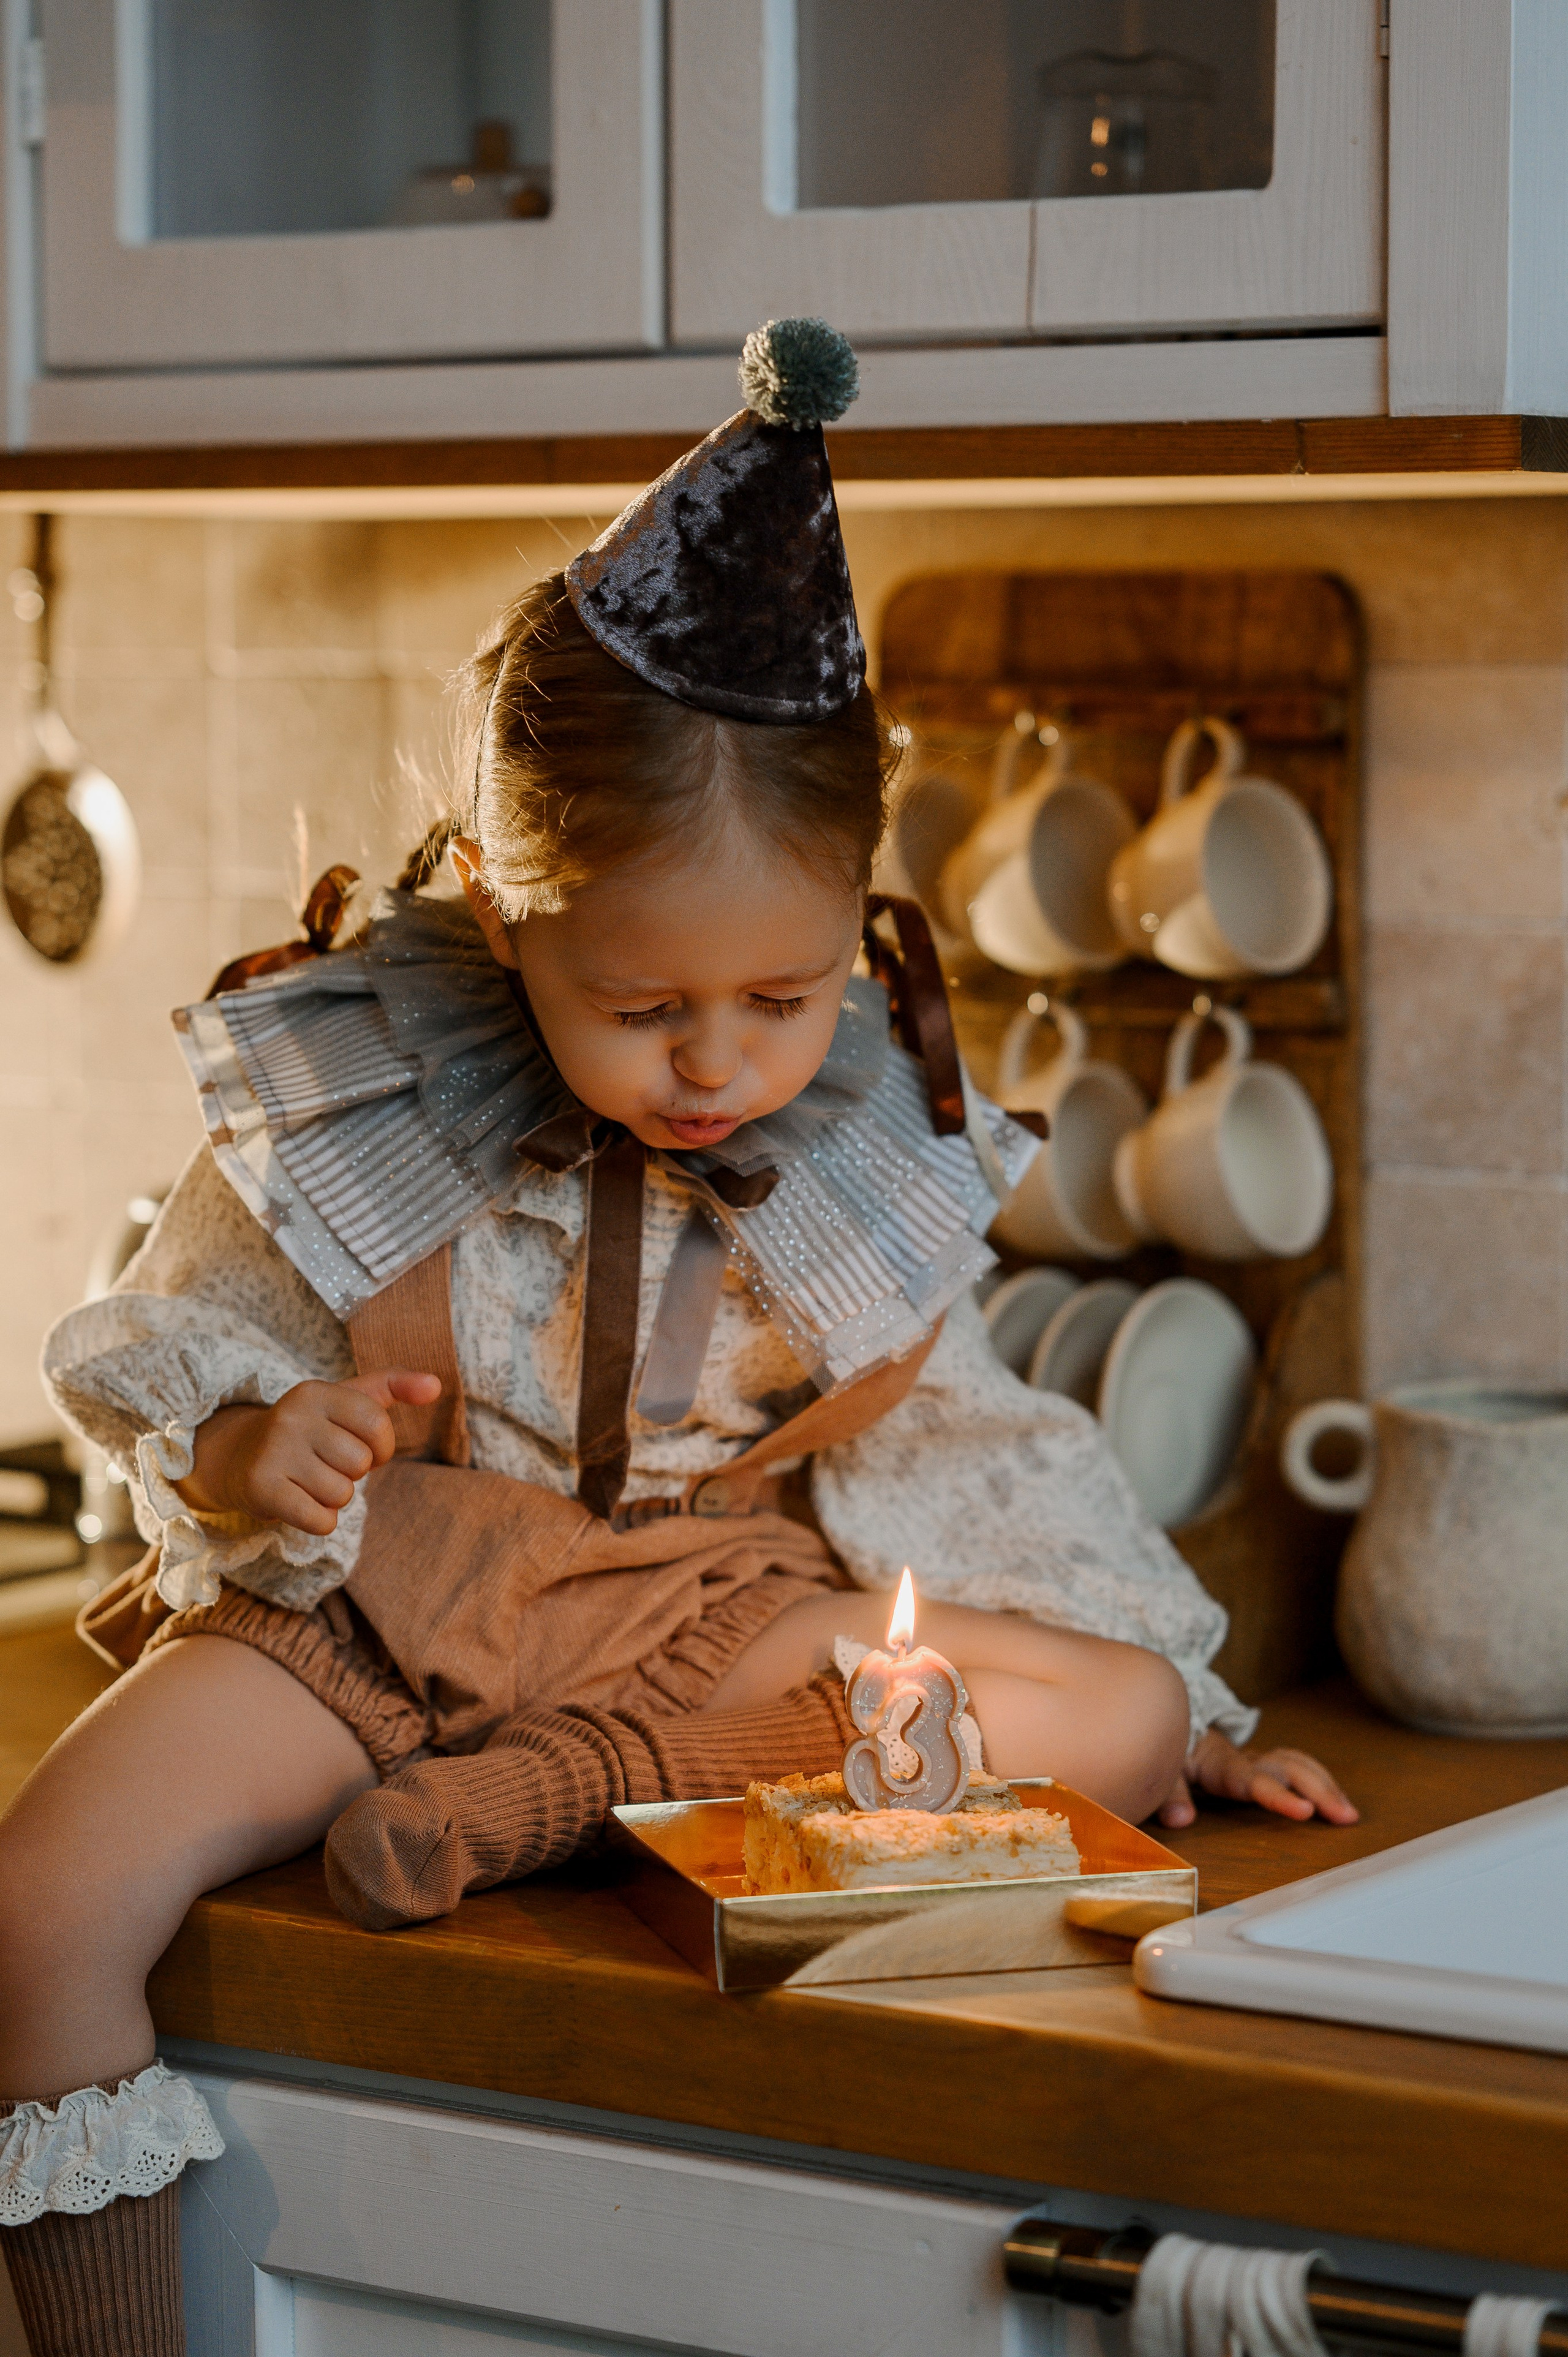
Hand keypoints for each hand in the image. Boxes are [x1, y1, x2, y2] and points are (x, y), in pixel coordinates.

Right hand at [174, 1368, 441, 1536]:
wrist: (238, 1458)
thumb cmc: (309, 1430)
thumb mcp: (345, 1400)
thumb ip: (393, 1386)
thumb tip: (436, 1385)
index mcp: (317, 1391)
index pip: (377, 1424)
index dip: (380, 1447)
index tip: (362, 1448)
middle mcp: (292, 1416)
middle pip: (359, 1464)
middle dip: (351, 1474)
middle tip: (324, 1465)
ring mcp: (274, 1452)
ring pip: (341, 1495)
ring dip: (333, 1497)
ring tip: (308, 1481)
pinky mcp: (262, 1488)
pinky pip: (321, 1520)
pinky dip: (319, 1521)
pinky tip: (299, 1502)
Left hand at [1157, 1729, 1358, 1828]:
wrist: (1169, 1724)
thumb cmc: (1167, 1752)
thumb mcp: (1162, 1769)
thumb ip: (1169, 1793)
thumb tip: (1180, 1819)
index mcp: (1222, 1766)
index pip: (1256, 1781)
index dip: (1280, 1796)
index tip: (1305, 1812)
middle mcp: (1246, 1761)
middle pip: (1289, 1769)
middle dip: (1319, 1790)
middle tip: (1345, 1817)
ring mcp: (1257, 1761)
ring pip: (1298, 1765)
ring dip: (1325, 1785)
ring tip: (1348, 1812)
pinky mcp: (1262, 1764)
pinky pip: (1296, 1765)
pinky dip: (1319, 1779)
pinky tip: (1335, 1798)